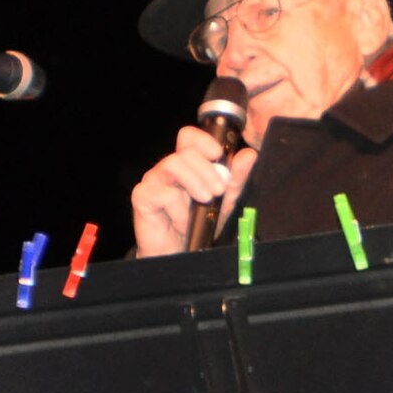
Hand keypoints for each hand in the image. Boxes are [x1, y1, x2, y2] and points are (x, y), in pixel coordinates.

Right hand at [130, 126, 257, 257]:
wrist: (177, 254)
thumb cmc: (197, 225)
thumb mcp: (224, 201)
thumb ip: (235, 179)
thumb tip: (249, 156)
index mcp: (186, 164)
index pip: (189, 137)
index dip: (204, 140)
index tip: (218, 155)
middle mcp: (168, 168)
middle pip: (184, 151)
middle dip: (206, 169)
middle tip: (219, 190)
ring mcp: (153, 181)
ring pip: (172, 165)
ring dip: (194, 182)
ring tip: (205, 201)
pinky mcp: (142, 197)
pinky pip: (162, 193)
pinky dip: (178, 209)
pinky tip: (183, 222)